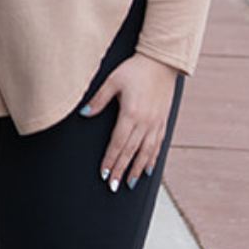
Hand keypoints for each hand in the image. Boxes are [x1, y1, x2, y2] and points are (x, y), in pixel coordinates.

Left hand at [80, 54, 178, 193]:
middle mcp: (145, 122)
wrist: (162, 61)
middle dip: (120, 170)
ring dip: (137, 169)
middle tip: (112, 186)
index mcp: (131, 114)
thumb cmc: (135, 69)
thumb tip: (84, 114)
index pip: (118, 144)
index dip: (110, 160)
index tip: (103, 174)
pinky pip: (158, 145)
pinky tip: (148, 170)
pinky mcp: (163, 121)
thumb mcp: (112, 81)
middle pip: (131, 152)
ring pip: (146, 152)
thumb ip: (99, 99)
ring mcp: (156, 123)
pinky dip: (152, 159)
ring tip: (129, 184)